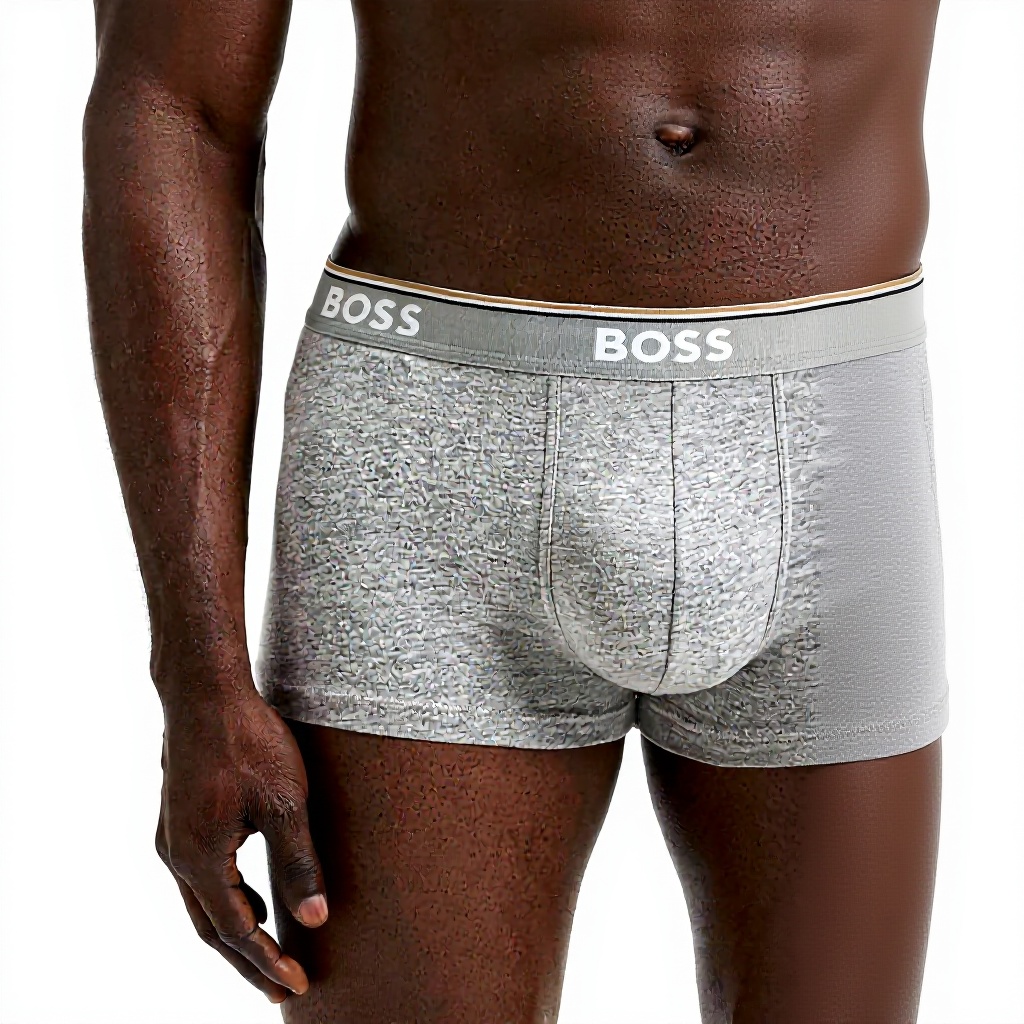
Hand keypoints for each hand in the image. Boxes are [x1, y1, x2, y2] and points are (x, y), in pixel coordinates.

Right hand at [155, 689, 327, 1002]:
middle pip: (211, 927)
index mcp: (201, 859)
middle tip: (280, 987)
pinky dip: (227, 898)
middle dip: (247, 960)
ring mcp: (173, 835)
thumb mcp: (286, 804)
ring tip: (270, 949)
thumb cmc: (249, 742)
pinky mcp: (179, 816)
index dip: (266, 963)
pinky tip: (255, 894)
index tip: (297, 986)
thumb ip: (299, 864)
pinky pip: (200, 875)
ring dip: (235, 930)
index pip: (236, 931)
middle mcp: (177, 855)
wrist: (207, 691)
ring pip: (202, 903)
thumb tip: (315, 920)